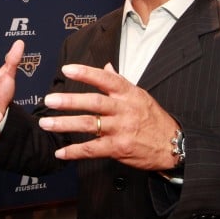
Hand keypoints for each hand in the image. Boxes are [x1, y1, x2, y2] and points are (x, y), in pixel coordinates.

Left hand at [38, 62, 180, 170]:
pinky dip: (75, 151)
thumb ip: (119, 81)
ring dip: (65, 124)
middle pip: (94, 102)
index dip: (86, 73)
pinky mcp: (119, 148)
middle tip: (50, 99)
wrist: (173, 144)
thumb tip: (105, 66)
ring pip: (90, 125)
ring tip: (47, 123)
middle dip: (70, 101)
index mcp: (128, 94)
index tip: (67, 69)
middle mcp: (124, 110)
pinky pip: (93, 149)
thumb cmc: (153, 118)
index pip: (106, 79)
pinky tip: (60, 151)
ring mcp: (121, 129)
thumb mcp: (140, 95)